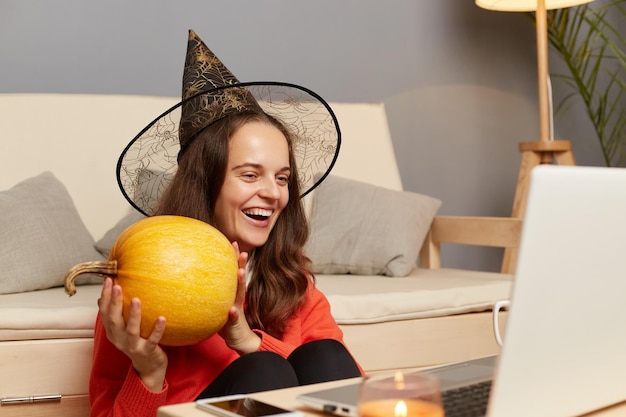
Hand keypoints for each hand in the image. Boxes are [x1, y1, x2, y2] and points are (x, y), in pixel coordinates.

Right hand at [98, 277, 167, 391]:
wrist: (148, 368)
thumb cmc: (136, 343)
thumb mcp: (122, 330)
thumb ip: (115, 316)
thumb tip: (101, 297)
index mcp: (113, 333)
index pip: (105, 313)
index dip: (105, 297)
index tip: (108, 280)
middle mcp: (120, 340)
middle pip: (114, 320)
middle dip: (115, 303)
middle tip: (118, 286)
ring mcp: (133, 346)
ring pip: (131, 330)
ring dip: (134, 315)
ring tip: (137, 299)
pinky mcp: (148, 351)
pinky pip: (153, 340)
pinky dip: (157, 330)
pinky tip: (162, 318)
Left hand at [218, 241, 260, 353]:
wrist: (239, 340)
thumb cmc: (226, 322)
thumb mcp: (217, 306)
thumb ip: (210, 295)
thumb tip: (190, 281)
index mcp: (232, 294)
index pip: (231, 273)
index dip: (232, 258)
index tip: (232, 243)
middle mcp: (236, 299)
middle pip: (239, 279)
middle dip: (240, 264)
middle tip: (241, 251)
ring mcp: (237, 309)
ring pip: (240, 294)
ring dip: (240, 282)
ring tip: (240, 272)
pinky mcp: (235, 323)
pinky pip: (234, 317)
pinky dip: (234, 313)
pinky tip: (232, 309)